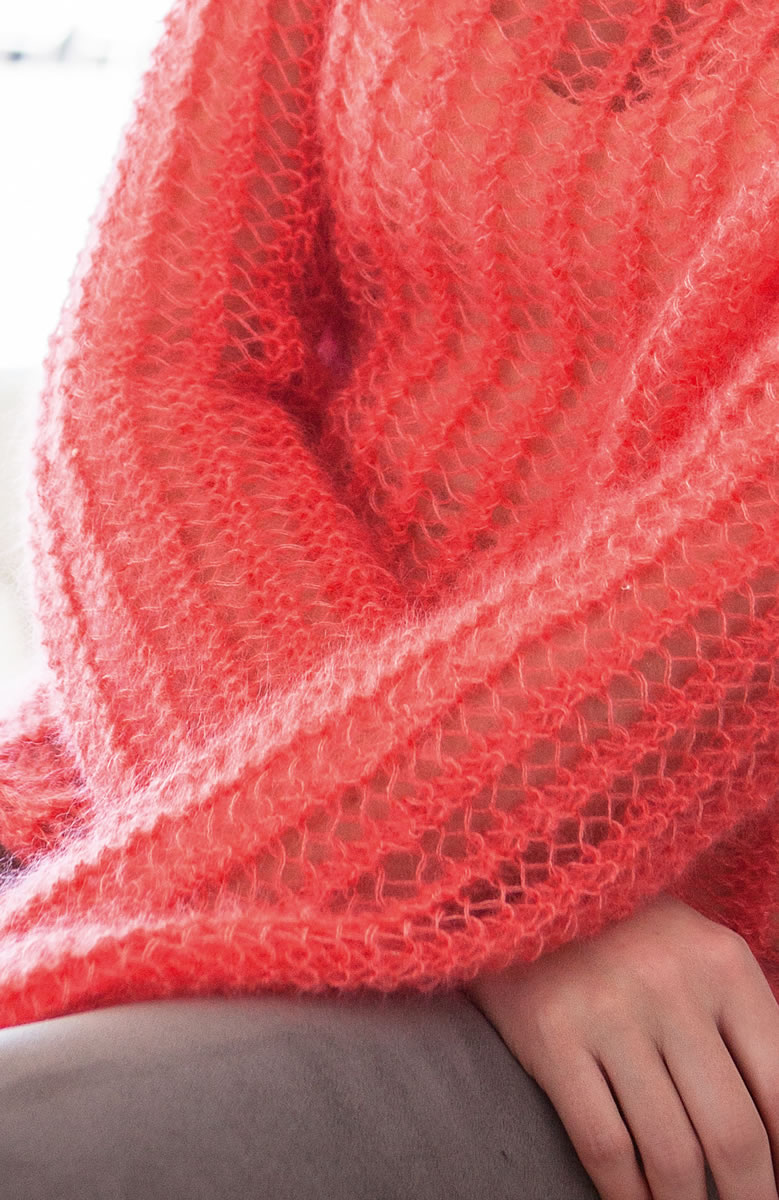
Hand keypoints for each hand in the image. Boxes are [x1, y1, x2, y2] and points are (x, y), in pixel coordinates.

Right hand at [463, 893, 778, 1199]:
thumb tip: (776, 1137)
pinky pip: (604, 1144)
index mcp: (724, 964)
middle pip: (731, 1134)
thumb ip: (743, 1028)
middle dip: (747, 1198)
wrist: (525, 879)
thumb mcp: (699, 955)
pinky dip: (626, 1195)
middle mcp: (672, 985)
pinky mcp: (551, 1033)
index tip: (777, 1190)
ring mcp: (608, 1009)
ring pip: (670, 1152)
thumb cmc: (625, 931)